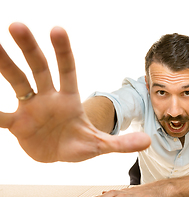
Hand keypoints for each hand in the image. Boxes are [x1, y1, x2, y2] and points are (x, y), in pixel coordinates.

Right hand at [0, 23, 150, 161]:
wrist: (60, 153)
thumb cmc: (80, 143)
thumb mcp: (100, 144)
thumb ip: (121, 143)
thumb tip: (147, 141)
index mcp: (70, 98)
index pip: (68, 70)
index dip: (64, 51)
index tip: (57, 30)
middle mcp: (49, 97)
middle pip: (39, 68)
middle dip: (30, 48)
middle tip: (17, 26)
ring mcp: (31, 109)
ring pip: (17, 82)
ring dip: (4, 65)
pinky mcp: (18, 124)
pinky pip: (1, 115)